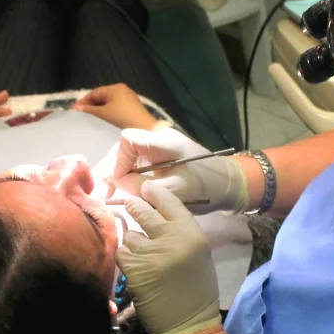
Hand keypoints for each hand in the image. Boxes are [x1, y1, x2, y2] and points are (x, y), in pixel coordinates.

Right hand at [72, 83, 158, 130]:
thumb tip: (76, 108)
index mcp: (115, 88)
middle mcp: (122, 89)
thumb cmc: (122, 117)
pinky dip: (108, 110)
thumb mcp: (104, 113)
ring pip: (109, 101)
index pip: (95, 92)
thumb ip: (89, 110)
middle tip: (81, 114)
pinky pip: (116, 105)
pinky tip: (104, 118)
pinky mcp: (132, 105)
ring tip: (91, 117)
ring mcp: (128, 97)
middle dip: (91, 104)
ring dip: (99, 108)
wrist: (143, 127)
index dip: (84, 101)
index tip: (75, 110)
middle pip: (102, 95)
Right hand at [111, 126, 248, 214]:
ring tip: (109, 194)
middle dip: (112, 168)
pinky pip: (138, 162)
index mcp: (163, 142)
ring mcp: (160, 147)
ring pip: (129, 155)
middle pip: (124, 147)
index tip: (118, 183)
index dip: (118, 161)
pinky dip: (128, 175)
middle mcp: (159, 139)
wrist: (230, 185)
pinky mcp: (162, 157)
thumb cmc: (206, 187)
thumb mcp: (174, 191)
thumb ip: (143, 187)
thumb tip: (117, 183)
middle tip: (103, 193)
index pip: (127, 140)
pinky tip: (124, 190)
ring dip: (118, 173)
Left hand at [116, 184, 221, 333]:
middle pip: (143, 212)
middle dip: (134, 208)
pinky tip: (134, 270)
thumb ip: (179, 230)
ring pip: (129, 235)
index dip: (153, 193)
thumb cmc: (196, 289)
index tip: (145, 189)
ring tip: (142, 256)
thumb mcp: (197, 252)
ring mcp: (151, 254)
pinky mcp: (134, 269)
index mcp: (192, 233)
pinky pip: (121, 254)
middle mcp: (172, 239)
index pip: (168, 202)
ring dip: (131, 243)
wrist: (188, 323)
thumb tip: (155, 210)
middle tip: (130, 205)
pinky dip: (125, 260)